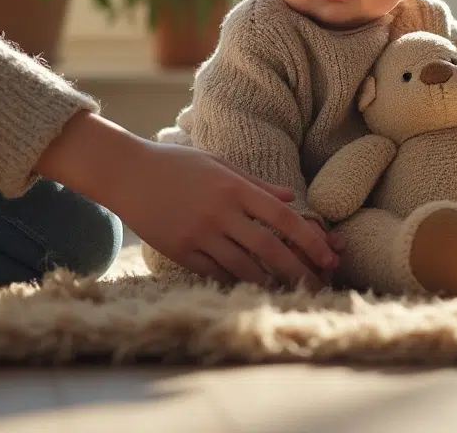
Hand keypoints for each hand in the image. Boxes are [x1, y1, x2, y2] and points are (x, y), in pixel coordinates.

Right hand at [38, 111, 337, 289]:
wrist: (127, 173)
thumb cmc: (177, 165)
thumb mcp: (219, 164)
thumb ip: (257, 184)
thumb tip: (292, 199)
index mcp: (234, 187)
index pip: (282, 218)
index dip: (309, 239)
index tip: (328, 256)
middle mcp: (220, 212)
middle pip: (268, 248)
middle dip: (298, 269)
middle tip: (318, 285)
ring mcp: (199, 234)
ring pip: (243, 267)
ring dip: (270, 282)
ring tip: (291, 292)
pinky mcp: (181, 251)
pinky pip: (216, 273)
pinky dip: (236, 281)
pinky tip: (253, 289)